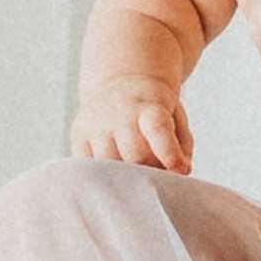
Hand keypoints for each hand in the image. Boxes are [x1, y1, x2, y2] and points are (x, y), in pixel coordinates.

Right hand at [71, 77, 195, 170]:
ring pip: (109, 167)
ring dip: (126, 178)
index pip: (157, 128)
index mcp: (149, 105)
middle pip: (135, 156)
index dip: (169, 153)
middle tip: (156, 171)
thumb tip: (179, 172)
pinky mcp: (78, 135)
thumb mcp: (176, 119)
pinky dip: (104, 177)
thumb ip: (182, 147)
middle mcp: (119, 112)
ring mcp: (95, 123)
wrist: (122, 82)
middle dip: (150, 171)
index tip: (179, 170)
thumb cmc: (154, 110)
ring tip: (135, 171)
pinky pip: (89, 169)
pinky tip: (114, 170)